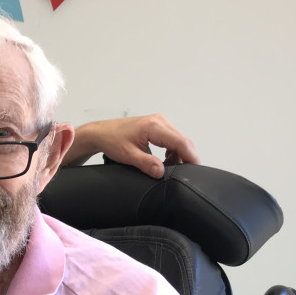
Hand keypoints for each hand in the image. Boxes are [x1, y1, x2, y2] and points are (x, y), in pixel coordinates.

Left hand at [64, 114, 198, 177]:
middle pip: (183, 140)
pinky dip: (172, 150)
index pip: (180, 142)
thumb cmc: (111, 140)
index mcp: (154, 126)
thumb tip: (161, 172)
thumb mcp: (128, 155)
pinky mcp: (157, 126)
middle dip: (186, 157)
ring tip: (170, 168)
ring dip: (178, 155)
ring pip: (178, 140)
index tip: (195, 169)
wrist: (100, 133)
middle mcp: (159, 121)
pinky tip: (165, 161)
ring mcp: (159, 122)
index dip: (190, 157)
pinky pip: (171, 139)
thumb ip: (146, 164)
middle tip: (185, 173)